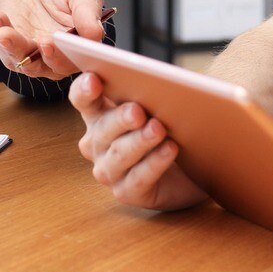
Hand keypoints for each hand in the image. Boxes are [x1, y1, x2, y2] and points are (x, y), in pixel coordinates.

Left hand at [0, 0, 107, 77]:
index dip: (60, 57)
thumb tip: (95, 34)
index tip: (49, 44)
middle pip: (41, 66)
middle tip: (22, 39)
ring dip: (8, 45)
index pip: (71, 62)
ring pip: (17, 60)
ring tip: (0, 27)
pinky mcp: (8, 46)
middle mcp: (54, 58)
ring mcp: (29, 54)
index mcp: (78, 49)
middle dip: (30, 55)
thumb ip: (88, 11)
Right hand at [70, 72, 207, 210]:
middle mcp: (97, 144)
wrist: (190, 168)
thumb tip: (158, 79)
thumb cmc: (168, 129)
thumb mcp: (158, 106)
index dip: (84, 90)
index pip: (83, 99)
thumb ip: (149, 91)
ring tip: (158, 129)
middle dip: (120, 119)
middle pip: (102, 128)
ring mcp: (109, 170)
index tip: (94, 80)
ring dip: (139, 141)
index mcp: (99, 116)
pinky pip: (138, 177)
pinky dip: (154, 162)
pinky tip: (170, 149)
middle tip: (138, 111)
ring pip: (119, 154)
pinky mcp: (127, 192)